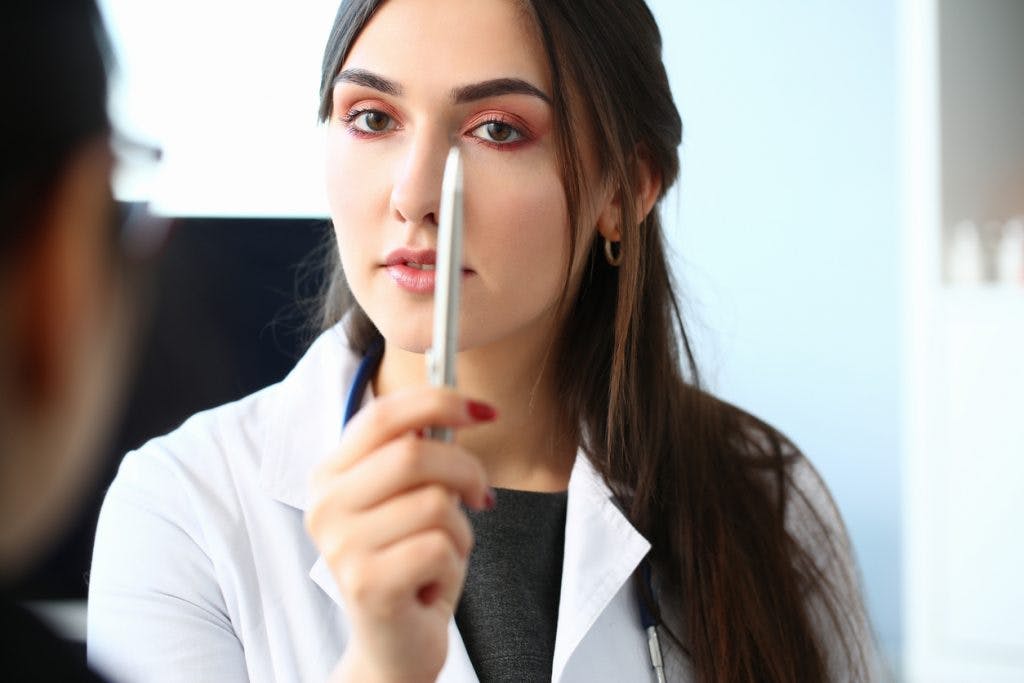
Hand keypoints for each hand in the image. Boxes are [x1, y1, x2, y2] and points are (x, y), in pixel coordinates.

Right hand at [305, 386, 495, 682]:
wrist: (392, 646)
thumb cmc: (407, 563)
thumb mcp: (409, 498)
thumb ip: (420, 453)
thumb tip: (466, 407)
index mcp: (329, 475)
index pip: (382, 416)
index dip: (438, 402)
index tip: (483, 410)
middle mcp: (325, 507)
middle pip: (414, 454)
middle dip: (465, 469)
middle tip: (478, 493)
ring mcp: (341, 546)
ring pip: (436, 502)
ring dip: (460, 529)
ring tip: (441, 551)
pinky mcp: (367, 584)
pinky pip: (440, 546)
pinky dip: (454, 563)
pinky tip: (433, 580)